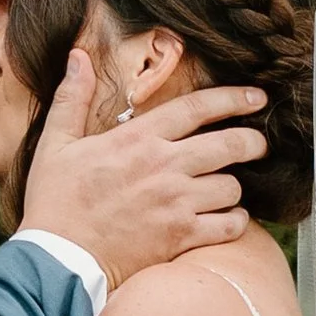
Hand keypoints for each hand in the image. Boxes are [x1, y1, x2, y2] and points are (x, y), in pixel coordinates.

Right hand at [18, 50, 266, 285]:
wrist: (58, 258)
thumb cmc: (55, 202)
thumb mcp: (56, 143)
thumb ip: (72, 98)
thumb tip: (77, 57)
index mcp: (138, 138)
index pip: (198, 107)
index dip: (234, 98)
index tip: (256, 97)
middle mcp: (164, 166)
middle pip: (230, 145)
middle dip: (253, 142)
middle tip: (259, 144)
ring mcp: (176, 203)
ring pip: (232, 187)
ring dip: (234, 188)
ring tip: (227, 190)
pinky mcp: (180, 237)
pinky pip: (229, 226)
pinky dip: (234, 222)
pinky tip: (227, 219)